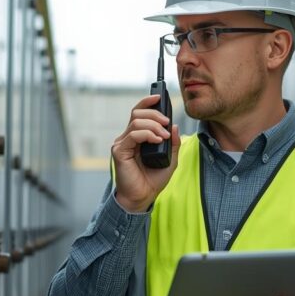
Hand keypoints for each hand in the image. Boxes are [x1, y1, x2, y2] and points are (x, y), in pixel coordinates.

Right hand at [111, 94, 180, 211]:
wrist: (143, 197)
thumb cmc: (153, 180)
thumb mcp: (171, 159)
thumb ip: (173, 143)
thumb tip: (175, 126)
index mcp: (138, 137)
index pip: (139, 113)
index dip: (148, 102)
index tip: (160, 97)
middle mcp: (128, 137)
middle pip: (137, 113)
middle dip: (154, 113)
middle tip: (166, 122)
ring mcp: (122, 143)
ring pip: (136, 122)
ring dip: (153, 125)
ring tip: (164, 136)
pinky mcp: (119, 151)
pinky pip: (133, 135)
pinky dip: (146, 134)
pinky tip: (156, 140)